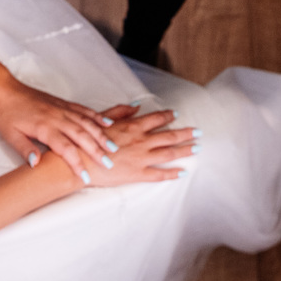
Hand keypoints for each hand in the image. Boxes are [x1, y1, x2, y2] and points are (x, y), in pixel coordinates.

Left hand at [0, 83, 124, 181]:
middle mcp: (58, 118)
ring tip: (113, 148)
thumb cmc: (8, 115)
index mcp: (45, 128)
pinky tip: (108, 124)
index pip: (65, 149)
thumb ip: (25, 149)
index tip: (85, 177)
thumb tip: (36, 164)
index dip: (77, 164)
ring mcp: (63, 109)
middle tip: (109, 164)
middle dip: (96, 151)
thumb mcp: (10, 135)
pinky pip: (85, 110)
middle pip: (82, 136)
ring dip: (101, 135)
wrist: (7, 92)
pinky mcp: (65, 104)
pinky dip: (97, 117)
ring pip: (87, 123)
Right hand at [81, 107, 198, 186]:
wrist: (81, 161)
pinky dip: (172, 173)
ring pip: (169, 153)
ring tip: (196, 148)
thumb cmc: (89, 140)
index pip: (156, 119)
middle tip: (198, 132)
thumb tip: (135, 107)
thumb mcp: (103, 120)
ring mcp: (141, 158)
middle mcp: (141, 141)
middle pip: (169, 136)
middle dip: (185, 133)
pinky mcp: (138, 174)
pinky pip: (159, 174)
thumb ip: (121, 112)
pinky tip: (182, 172)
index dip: (167, 116)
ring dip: (185, 150)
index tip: (175, 114)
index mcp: (133, 127)